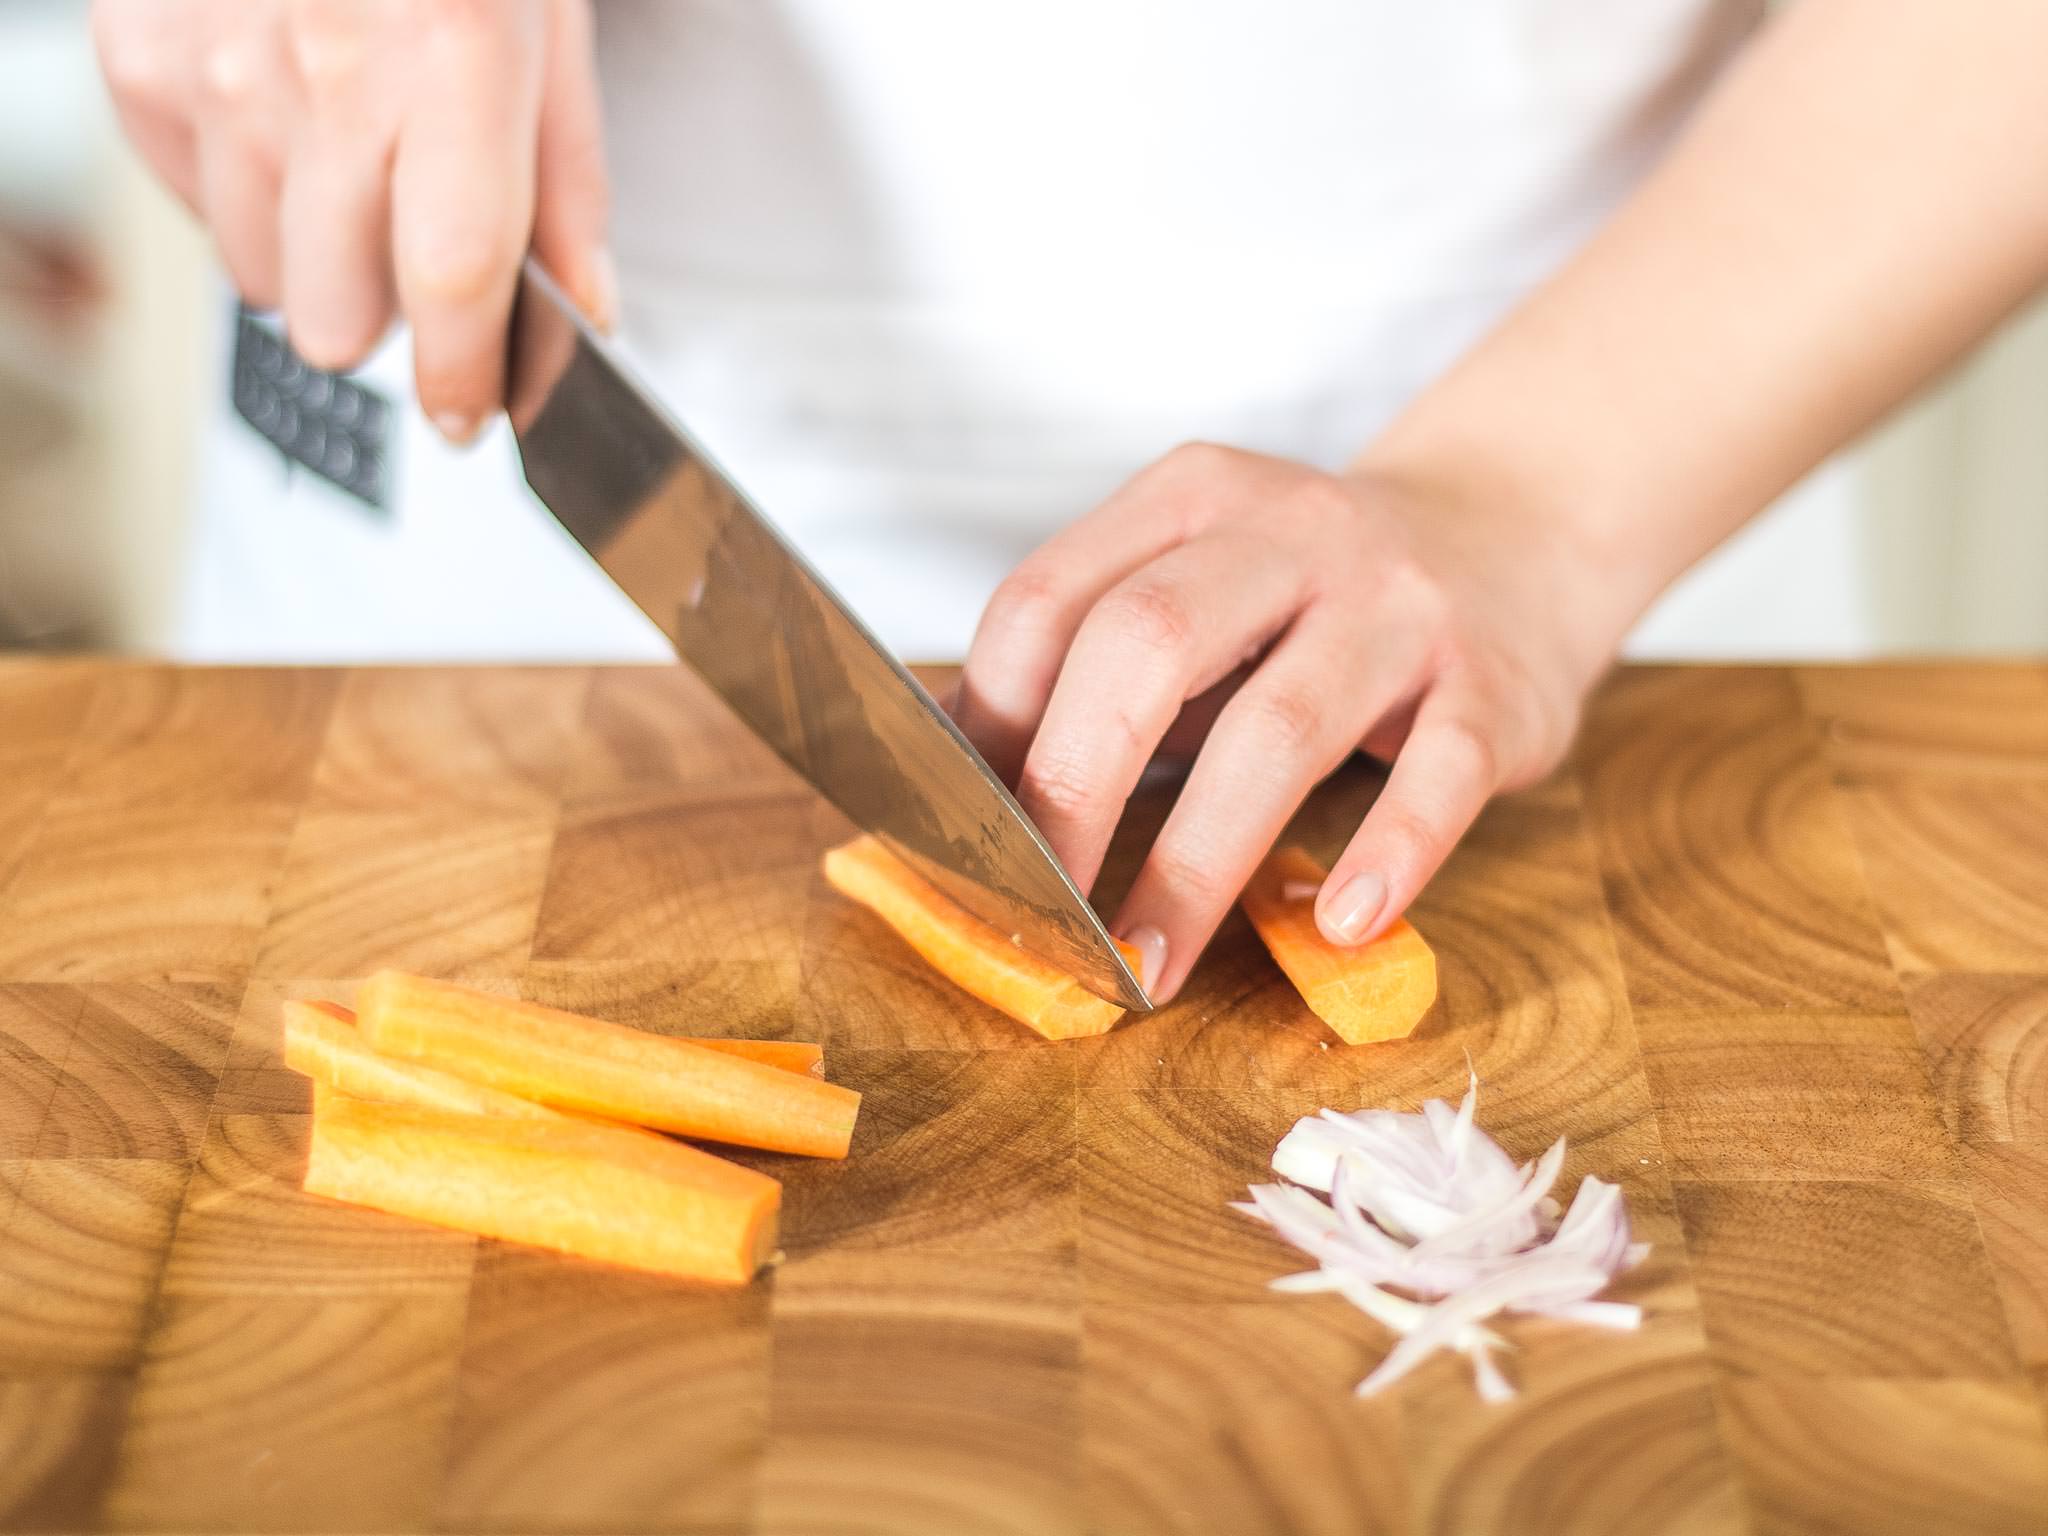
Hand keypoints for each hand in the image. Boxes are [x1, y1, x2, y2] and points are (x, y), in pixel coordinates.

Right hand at [91, 0, 612, 440]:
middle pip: (345, 320)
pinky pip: (196, 210)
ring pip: (267, 283)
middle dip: (393, 316)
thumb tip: (583, 316)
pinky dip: (243, 193)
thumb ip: (565, 189)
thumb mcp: (547, 32)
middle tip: (415, 252)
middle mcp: (325, 77)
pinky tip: (280, 119)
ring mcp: (218, 72)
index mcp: (452, 64)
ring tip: (347, 161)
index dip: (467, 375)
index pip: (453, 284)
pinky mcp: (140, 62)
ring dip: (315, 258)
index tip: (474, 415)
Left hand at [954, 442, 1630, 1001]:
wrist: (1517, 532)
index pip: (1049, 599)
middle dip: (1072, 785)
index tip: (965, 835)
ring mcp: (1398, 603)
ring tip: (1149, 963)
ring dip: (1199, 861)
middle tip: (1038, 908)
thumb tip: (953, 779)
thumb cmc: (1312, 596)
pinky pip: (1441, 774)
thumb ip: (1090, 659)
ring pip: (1280, 726)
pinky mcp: (1492, 681)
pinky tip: (1342, 924)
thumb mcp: (1196, 587)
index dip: (991, 723)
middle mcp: (1290, 531)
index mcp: (1190, 499)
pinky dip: (1388, 852)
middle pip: (1147, 643)